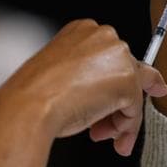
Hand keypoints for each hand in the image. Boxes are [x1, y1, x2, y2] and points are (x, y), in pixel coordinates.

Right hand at [0, 20, 166, 155]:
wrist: (31, 105)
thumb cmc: (36, 93)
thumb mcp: (62, 74)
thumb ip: (87, 75)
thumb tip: (108, 95)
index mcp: (83, 30)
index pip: (112, 56)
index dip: (112, 83)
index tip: (117, 96)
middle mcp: (104, 37)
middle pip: (126, 73)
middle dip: (115, 104)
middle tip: (103, 126)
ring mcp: (118, 56)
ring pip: (133, 92)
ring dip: (121, 119)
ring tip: (104, 134)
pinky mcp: (128, 80)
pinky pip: (135, 109)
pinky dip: (126, 127)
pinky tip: (113, 136)